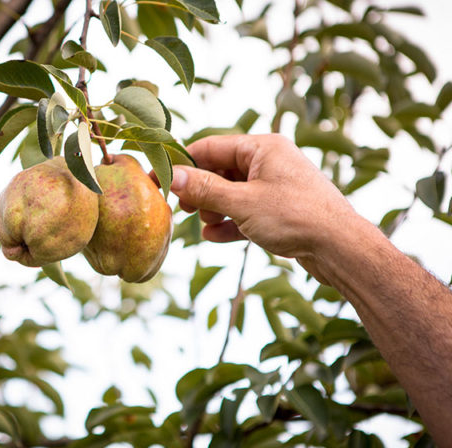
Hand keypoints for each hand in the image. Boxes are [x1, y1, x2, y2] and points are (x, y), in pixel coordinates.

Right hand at [170, 134, 365, 280]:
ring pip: (231, 191)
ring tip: (207, 223)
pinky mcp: (279, 210)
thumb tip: (171, 176)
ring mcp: (275, 186)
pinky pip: (244, 210)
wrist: (341, 249)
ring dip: (213, 208)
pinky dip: (229, 221)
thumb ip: (204, 189)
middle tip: (182, 207)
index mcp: (262, 148)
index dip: (182, 163)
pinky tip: (214, 236)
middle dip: (199, 189)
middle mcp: (269, 162)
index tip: (158, 179)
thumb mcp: (242, 202)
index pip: (210, 147)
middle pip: (219, 169)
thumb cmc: (296, 217)